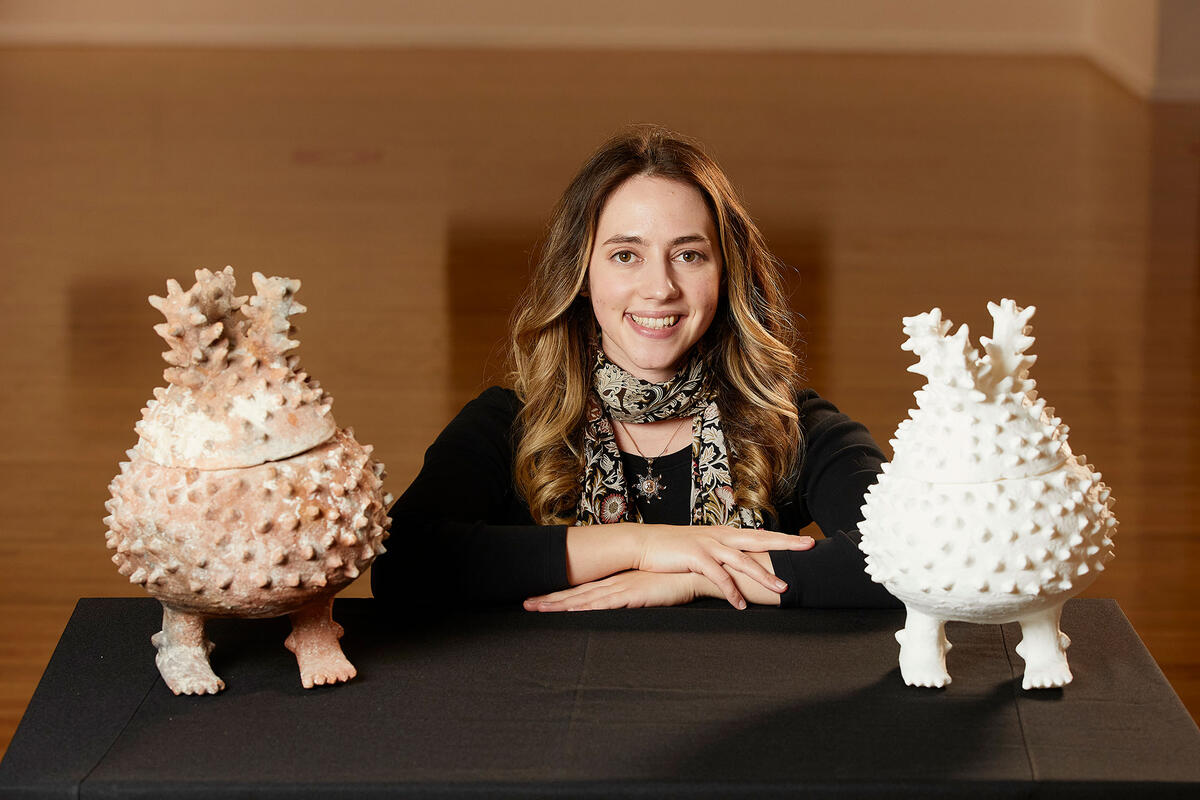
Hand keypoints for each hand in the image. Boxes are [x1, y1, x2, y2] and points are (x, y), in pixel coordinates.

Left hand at [524, 571, 704, 611]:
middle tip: (525, 605)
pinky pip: (606, 604)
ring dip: (559, 605)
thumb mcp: (647, 593)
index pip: (580, 592)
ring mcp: (621, 588)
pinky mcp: (633, 595)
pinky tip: (572, 611)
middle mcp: (613, 584)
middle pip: (574, 595)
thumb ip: (632, 600)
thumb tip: (618, 609)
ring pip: (583, 599)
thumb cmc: (673, 583)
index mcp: (615, 583)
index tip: (538, 602)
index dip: (557, 598)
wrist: (694, 573)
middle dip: (549, 601)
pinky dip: (587, 608)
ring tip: (537, 609)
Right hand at [634, 525, 813, 608]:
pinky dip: (731, 592)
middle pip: (760, 540)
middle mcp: (720, 536)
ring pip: (743, 561)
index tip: (805, 541)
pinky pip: (719, 577)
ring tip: (783, 589)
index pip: (760, 535)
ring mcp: (708, 545)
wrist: (644, 544)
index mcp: (724, 533)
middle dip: (786, 544)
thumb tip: (737, 562)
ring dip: (764, 576)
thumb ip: (720, 552)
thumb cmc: (673, 548)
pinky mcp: (695, 557)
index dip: (783, 538)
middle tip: (809, 547)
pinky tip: (741, 605)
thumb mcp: (702, 547)